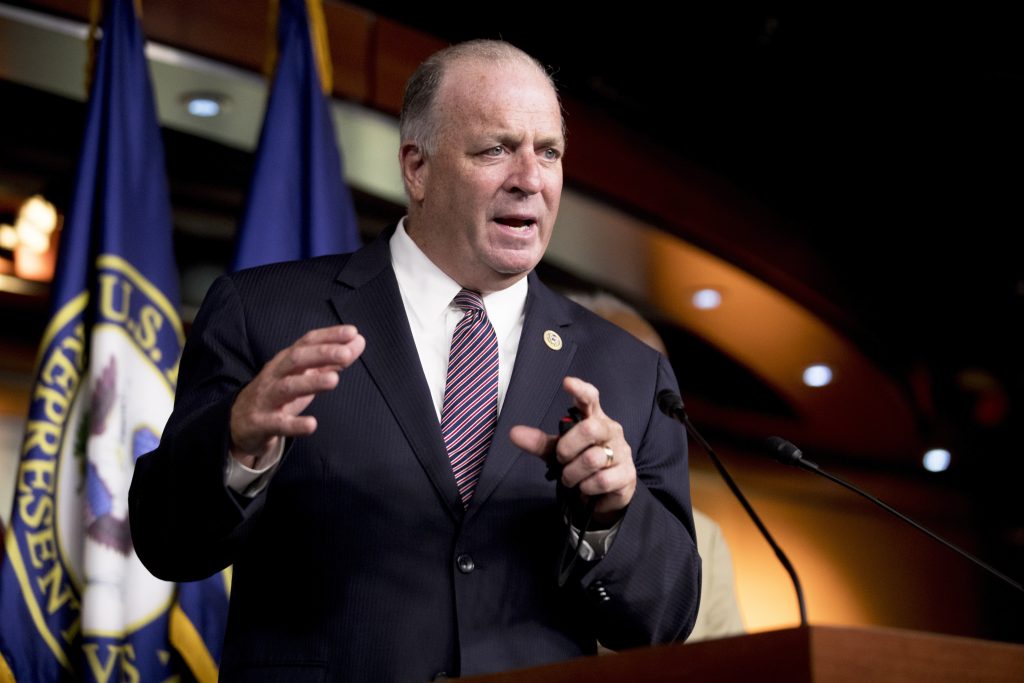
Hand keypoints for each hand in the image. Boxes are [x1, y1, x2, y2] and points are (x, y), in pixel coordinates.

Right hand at [229, 325, 365, 465]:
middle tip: (346, 352)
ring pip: (288, 387)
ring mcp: (267, 398)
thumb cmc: (278, 394)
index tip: (352, 332)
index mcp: (286, 362)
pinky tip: (312, 424)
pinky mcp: (261, 423)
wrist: (239, 423)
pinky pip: (278, 423)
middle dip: (321, 354)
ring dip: (311, 382)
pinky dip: (295, 424)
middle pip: (297, 359)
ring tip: (334, 380)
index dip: (328, 336)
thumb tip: (358, 341)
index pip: (307, 342)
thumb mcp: (304, 375)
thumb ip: (331, 360)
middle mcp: (276, 375)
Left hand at [510, 376, 636, 524]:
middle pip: (589, 429)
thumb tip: (513, 433)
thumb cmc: (581, 465)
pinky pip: (602, 480)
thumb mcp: (558, 453)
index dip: (580, 390)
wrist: (605, 495)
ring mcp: (622, 451)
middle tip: (562, 460)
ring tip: (571, 479)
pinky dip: (586, 487)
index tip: (567, 383)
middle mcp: (610, 430)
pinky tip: (586, 488)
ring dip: (573, 474)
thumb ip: (539, 443)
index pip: (590, 398)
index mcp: (594, 419)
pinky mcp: (628, 473)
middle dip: (567, 448)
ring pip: (592, 459)